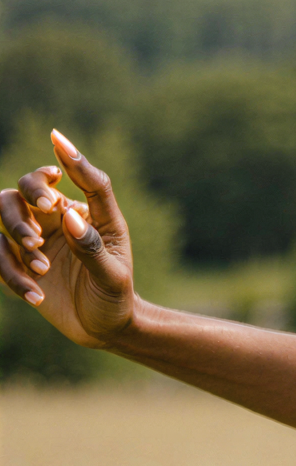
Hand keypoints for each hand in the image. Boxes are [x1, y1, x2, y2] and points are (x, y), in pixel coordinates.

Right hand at [0, 130, 137, 346]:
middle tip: (47, 210)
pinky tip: (36, 297)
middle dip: (30, 193)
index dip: (71, 158)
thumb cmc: (115, 296)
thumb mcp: (112, 276)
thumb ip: (92, 247)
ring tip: (42, 267)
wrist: (102, 328)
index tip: (56, 138)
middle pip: (29, 187)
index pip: (84, 180)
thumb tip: (69, 214)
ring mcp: (34, 237)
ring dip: (17, 233)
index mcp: (91, 215)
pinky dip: (11, 274)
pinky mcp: (15, 260)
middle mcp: (59, 219)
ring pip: (4, 212)